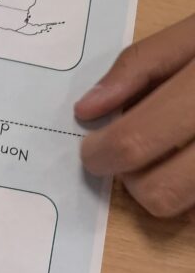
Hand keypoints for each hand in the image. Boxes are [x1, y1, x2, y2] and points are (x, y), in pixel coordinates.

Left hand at [75, 14, 194, 217]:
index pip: (137, 141)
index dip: (102, 153)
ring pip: (187, 208)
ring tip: (173, 152)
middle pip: (161, 192)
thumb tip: (88, 110)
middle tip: (131, 157)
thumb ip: (141, 64)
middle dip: (133, 181)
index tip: (94, 149)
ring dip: (166, 189)